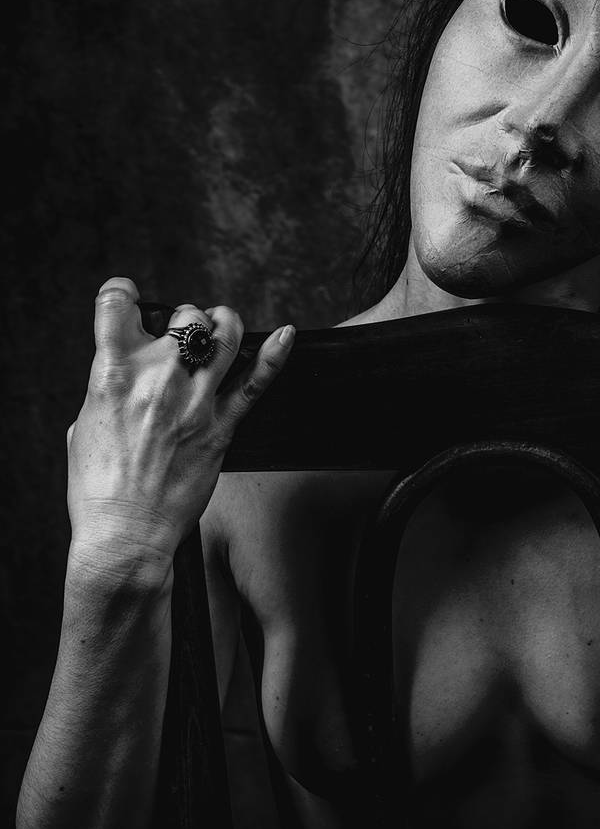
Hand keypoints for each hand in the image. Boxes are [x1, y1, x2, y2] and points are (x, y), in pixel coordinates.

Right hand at [67, 277, 293, 580]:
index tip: (131, 302)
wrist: (125, 534)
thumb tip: (125, 375)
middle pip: (183, 317)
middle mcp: (156, 378)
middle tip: (180, 343)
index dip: (124, 294)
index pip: (117, 302)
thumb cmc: (97, 488)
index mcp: (111, 372)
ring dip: (224, 324)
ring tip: (220, 329)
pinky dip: (275, 354)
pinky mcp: (222, 428)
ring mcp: (194, 401)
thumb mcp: (84, 425)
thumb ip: (108, 389)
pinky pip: (256, 383)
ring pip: (224, 335)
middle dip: (183, 323)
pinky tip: (286, 335)